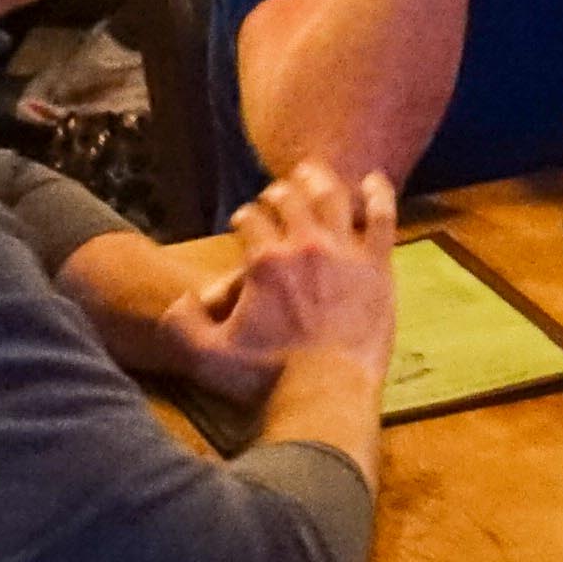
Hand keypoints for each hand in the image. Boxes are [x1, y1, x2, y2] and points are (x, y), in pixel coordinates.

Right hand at [176, 162, 401, 393]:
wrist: (326, 390)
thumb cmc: (267, 376)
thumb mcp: (209, 357)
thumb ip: (183, 326)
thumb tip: (180, 300)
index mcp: (265, 260)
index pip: (250, 221)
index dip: (244, 217)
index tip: (243, 220)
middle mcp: (305, 244)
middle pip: (290, 201)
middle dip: (278, 193)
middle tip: (276, 192)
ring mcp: (344, 251)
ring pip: (332, 199)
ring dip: (319, 181)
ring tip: (312, 171)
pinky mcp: (377, 265)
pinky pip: (381, 218)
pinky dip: (378, 194)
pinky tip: (374, 180)